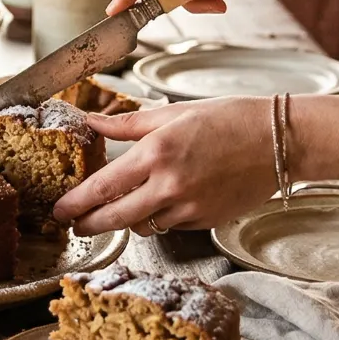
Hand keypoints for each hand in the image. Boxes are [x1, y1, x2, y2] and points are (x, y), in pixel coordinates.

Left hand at [53, 98, 276, 234]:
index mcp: (156, 153)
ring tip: (120, 208)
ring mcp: (190, 208)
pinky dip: (160, 217)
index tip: (59, 210)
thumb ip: (126, 124)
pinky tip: (163, 201)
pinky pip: (170, 225)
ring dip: (126, 220)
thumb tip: (91, 121)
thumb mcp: (173, 113)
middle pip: (115, 218)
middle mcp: (170, 185)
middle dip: (89, 224)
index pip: (103, 187)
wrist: (279, 141)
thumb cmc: (229, 119)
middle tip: (75, 225)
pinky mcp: (206, 221)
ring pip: (143, 226)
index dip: (75, 203)